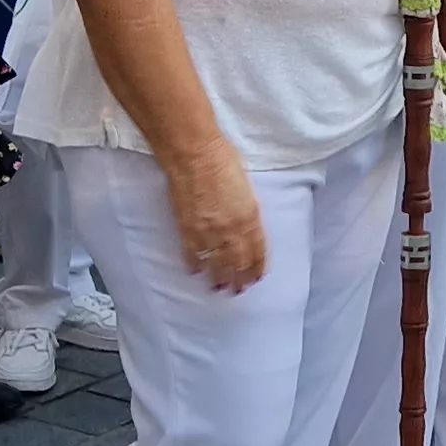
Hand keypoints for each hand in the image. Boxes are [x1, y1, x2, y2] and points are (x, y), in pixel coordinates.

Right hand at [162, 148, 269, 292]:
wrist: (194, 155)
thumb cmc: (223, 160)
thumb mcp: (247, 187)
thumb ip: (248, 210)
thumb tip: (246, 224)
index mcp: (251, 217)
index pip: (258, 251)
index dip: (257, 267)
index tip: (256, 278)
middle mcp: (232, 230)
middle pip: (239, 263)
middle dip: (240, 279)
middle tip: (238, 290)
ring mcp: (209, 232)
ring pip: (217, 265)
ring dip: (219, 279)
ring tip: (219, 288)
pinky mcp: (188, 230)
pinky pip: (193, 255)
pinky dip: (195, 265)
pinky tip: (196, 272)